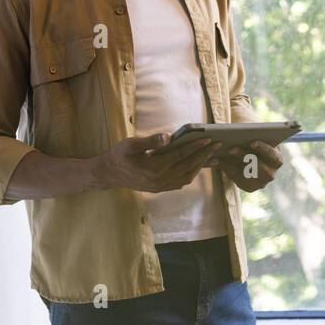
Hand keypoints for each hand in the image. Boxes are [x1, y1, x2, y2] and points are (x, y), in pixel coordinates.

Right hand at [91, 131, 221, 193]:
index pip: (180, 156)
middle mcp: (159, 181)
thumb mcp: (131, 144)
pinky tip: (196, 166)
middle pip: (187, 167)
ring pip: (186, 177)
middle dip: (203, 156)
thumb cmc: (119, 156)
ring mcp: (160, 187)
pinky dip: (190, 174)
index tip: (207, 140)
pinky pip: (180, 182)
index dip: (195, 147)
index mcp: (153, 169)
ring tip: (210, 156)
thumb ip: (151, 141)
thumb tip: (169, 136)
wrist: (108, 174)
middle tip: (216, 146)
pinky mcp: (159, 188)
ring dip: (199, 166)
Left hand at [209, 139, 283, 193]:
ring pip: (246, 175)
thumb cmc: (254, 142)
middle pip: (260, 168)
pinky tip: (216, 161)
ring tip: (220, 155)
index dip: (263, 149)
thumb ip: (252, 135)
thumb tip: (238, 131)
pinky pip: (236, 179)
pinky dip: (226, 169)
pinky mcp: (249, 187)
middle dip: (245, 157)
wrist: (253, 155)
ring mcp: (260, 183)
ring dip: (231, 164)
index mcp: (277, 159)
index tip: (252, 142)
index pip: (272, 155)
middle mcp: (271, 174)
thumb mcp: (257, 138)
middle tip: (231, 149)